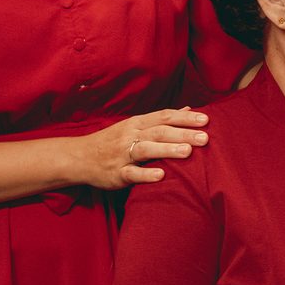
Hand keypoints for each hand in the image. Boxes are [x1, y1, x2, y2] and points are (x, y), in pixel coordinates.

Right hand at [77, 108, 207, 188]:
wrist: (79, 157)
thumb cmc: (113, 141)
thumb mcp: (135, 125)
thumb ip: (162, 119)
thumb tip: (187, 108)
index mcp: (137, 123)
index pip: (164, 117)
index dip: (185, 118)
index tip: (206, 120)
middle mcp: (130, 136)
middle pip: (159, 132)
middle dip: (183, 134)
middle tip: (205, 138)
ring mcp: (122, 154)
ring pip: (146, 149)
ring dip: (167, 150)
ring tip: (188, 152)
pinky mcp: (116, 173)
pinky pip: (131, 173)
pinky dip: (145, 174)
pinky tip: (161, 175)